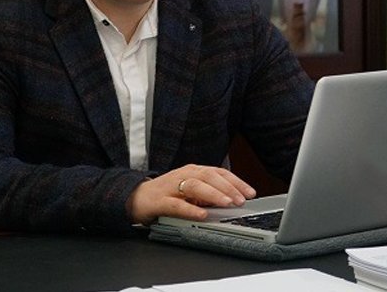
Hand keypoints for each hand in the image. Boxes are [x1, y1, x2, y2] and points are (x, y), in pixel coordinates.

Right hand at [126, 164, 256, 224]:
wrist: (135, 197)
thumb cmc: (166, 194)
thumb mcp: (191, 191)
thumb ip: (208, 194)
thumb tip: (232, 201)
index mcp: (193, 171)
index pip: (218, 173)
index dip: (236, 182)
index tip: (251, 193)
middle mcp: (183, 175)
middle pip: (209, 176)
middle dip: (228, 187)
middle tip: (242, 199)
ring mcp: (171, 187)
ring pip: (195, 186)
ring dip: (213, 195)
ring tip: (227, 203)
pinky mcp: (160, 201)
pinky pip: (177, 205)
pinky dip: (191, 210)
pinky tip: (202, 215)